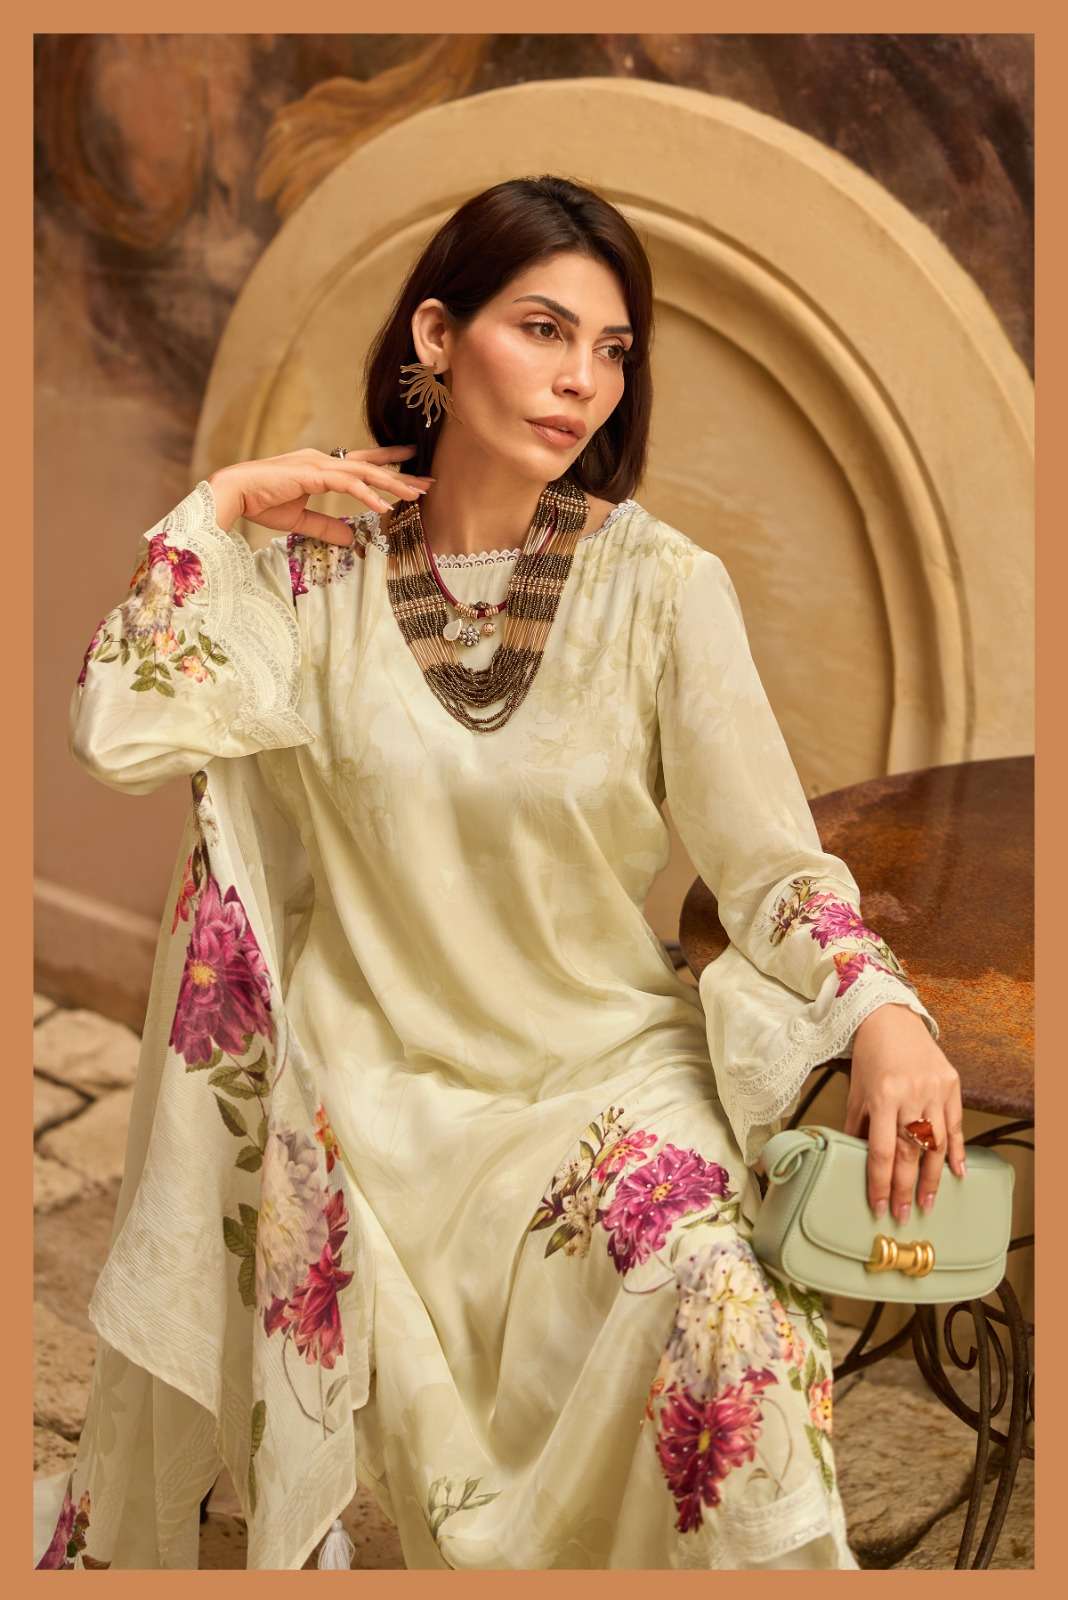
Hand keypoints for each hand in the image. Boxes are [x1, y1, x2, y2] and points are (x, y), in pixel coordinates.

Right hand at [207, 446, 433, 545]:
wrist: (234, 493)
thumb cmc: (260, 503)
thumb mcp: (301, 520)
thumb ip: (327, 527)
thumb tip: (350, 539)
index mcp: (319, 468)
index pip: (360, 462)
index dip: (386, 462)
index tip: (410, 462)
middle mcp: (322, 461)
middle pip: (369, 465)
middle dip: (400, 474)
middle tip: (428, 481)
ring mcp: (317, 464)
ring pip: (364, 472)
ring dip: (392, 484)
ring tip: (416, 495)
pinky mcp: (312, 474)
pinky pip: (347, 483)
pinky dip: (368, 494)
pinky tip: (385, 507)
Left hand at [843, 1002, 965, 1223]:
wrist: (891, 1019)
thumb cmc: (870, 1058)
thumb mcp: (857, 1092)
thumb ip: (857, 1128)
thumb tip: (853, 1162)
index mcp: (882, 1097)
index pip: (881, 1151)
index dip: (880, 1183)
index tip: (879, 1207)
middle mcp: (910, 1095)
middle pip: (910, 1152)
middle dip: (906, 1188)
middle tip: (905, 1214)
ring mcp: (934, 1090)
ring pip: (937, 1144)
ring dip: (933, 1177)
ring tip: (928, 1203)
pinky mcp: (951, 1084)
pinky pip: (956, 1125)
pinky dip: (958, 1151)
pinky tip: (957, 1174)